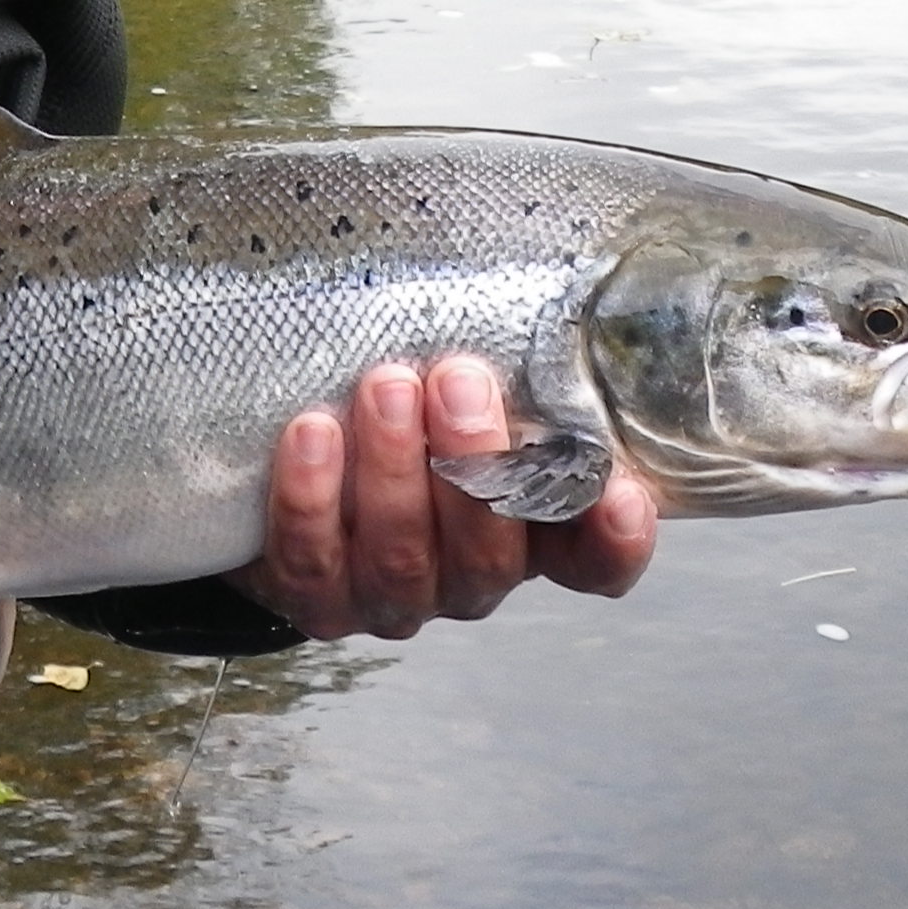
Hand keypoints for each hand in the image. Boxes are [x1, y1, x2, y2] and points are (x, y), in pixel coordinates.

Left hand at [229, 355, 655, 640]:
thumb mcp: (459, 394)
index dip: (614, 542)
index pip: (591, 560)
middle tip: (458, 379)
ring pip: (402, 556)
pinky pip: (313, 558)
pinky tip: (313, 430)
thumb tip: (534, 309)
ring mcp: (391, 599)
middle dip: (475, 460)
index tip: (620, 494)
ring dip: (395, 467)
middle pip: (488, 553)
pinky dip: (311, 496)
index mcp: (525, 536)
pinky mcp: (316, 599)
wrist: (287, 467)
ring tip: (386, 387)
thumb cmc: (402, 411)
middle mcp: (467, 580)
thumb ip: (504, 377)